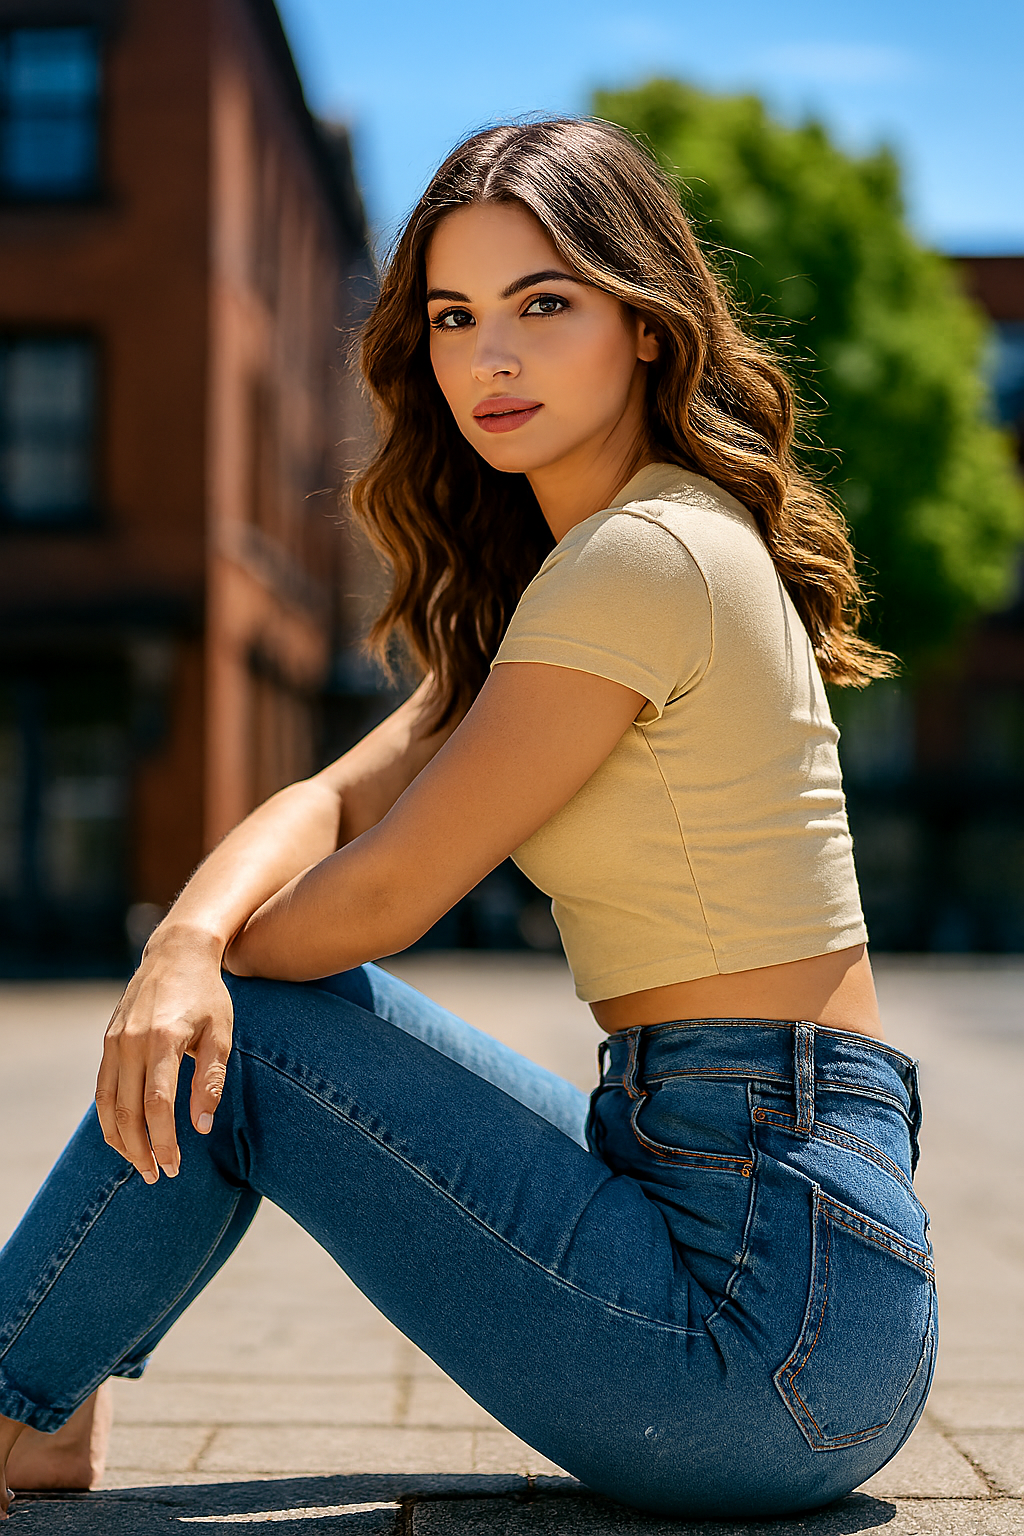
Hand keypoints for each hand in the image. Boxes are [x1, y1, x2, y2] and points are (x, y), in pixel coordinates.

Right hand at [95, 927, 233, 1182]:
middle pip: (127, 1112)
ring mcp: (114, 1041)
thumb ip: (210, 1081)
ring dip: (120, 1141)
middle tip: (157, 1176)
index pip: (157, 1105)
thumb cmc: (207, 996)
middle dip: (141, 1150)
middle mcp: (132, 1042)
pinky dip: (110, 1118)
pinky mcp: (107, 1042)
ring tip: (140, 1165)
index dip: (164, 1141)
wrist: (177, 954)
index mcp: (163, 1040)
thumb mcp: (221, 1034)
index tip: (174, 1167)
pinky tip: (125, 1137)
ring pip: (107, 1105)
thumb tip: (202, 1127)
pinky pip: (102, 1089)